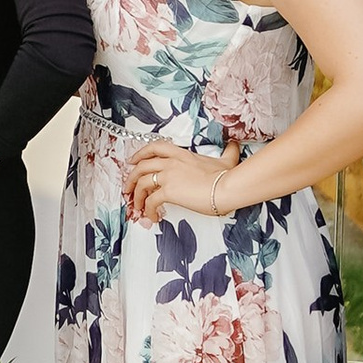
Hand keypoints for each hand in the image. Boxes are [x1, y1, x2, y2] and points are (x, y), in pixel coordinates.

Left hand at [125, 140, 243, 225]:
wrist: (227, 187)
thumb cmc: (227, 177)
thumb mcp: (226, 160)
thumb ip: (228, 152)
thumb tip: (234, 146)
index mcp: (182, 154)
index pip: (155, 147)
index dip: (141, 153)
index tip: (134, 160)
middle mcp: (171, 163)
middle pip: (142, 165)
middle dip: (132, 177)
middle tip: (129, 187)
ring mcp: (168, 176)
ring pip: (142, 182)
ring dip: (136, 195)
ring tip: (137, 206)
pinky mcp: (168, 191)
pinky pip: (150, 201)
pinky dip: (148, 210)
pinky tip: (153, 217)